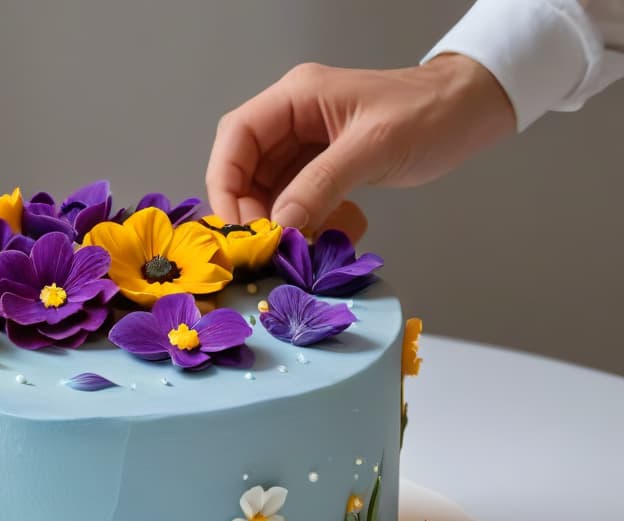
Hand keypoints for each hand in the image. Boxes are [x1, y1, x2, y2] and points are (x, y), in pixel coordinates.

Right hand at [205, 54, 515, 234]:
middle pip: (245, 167)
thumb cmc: (430, 114)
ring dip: (277, 221)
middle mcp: (293, 117)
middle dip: (250, 210)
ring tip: (294, 247)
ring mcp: (306, 142)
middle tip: (266, 246)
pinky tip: (321, 234)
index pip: (237, 138)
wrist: (472, 110)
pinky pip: (296, 198)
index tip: (237, 227)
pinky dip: (302, 221)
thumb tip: (279, 226)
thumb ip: (320, 186)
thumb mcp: (373, 148)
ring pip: (268, 188)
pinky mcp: (323, 165)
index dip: (226, 183)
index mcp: (296, 97)